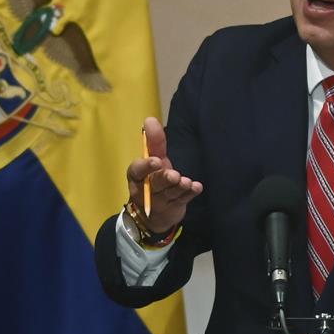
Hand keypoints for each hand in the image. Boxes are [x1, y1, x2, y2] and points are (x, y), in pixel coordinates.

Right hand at [126, 117, 202, 232]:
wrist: (156, 213)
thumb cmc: (153, 178)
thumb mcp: (153, 160)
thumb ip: (154, 142)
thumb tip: (149, 119)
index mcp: (137, 176)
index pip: (137, 171)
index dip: (146, 166)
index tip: (156, 160)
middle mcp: (147, 190)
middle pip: (155, 184)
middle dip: (164, 179)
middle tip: (173, 175)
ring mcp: (161, 202)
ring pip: (170, 193)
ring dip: (179, 187)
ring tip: (186, 182)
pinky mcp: (175, 208)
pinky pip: (183, 200)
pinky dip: (190, 193)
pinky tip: (196, 187)